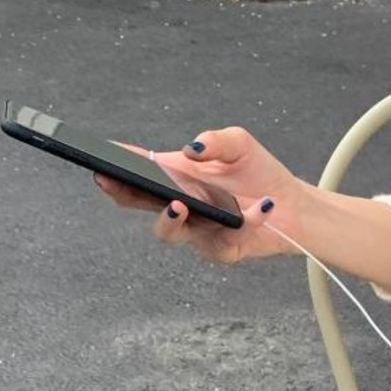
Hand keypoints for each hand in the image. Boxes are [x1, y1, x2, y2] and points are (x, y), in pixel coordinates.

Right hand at [96, 123, 302, 264]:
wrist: (290, 204)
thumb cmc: (256, 172)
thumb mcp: (239, 144)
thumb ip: (216, 140)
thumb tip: (190, 149)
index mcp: (176, 176)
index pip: (139, 172)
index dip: (116, 168)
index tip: (100, 161)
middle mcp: (180, 205)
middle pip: (140, 204)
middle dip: (123, 194)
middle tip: (115, 182)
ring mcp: (197, 231)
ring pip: (170, 233)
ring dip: (169, 219)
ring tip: (179, 204)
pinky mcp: (222, 249)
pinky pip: (225, 240)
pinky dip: (247, 221)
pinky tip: (262, 207)